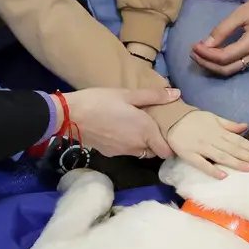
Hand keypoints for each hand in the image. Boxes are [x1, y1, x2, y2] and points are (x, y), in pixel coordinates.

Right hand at [62, 86, 179, 159]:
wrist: (71, 116)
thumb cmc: (101, 101)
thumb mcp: (128, 94)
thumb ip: (154, 96)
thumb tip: (177, 94)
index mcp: (145, 131)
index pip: (166, 152)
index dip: (170, 145)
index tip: (168, 132)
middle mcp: (137, 146)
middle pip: (154, 151)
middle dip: (155, 142)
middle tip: (151, 125)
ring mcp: (122, 152)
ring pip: (139, 151)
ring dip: (140, 142)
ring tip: (133, 126)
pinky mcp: (109, 154)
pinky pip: (125, 151)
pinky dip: (126, 143)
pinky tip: (117, 129)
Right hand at [165, 108, 248, 177]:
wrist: (172, 117)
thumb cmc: (194, 119)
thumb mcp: (213, 118)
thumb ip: (229, 124)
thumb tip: (246, 126)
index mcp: (218, 130)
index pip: (238, 140)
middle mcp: (212, 139)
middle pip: (233, 149)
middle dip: (248, 157)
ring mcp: (200, 147)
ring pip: (221, 156)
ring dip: (236, 163)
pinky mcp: (189, 155)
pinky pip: (201, 164)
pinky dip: (212, 170)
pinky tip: (223, 175)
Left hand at [190, 0, 248, 76]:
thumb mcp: (242, 13)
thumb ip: (223, 29)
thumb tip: (205, 44)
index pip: (223, 57)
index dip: (206, 54)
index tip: (193, 46)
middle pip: (226, 69)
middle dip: (207, 63)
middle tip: (193, 53)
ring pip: (232, 70)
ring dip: (214, 65)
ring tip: (199, 54)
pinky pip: (238, 65)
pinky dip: (224, 63)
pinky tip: (214, 54)